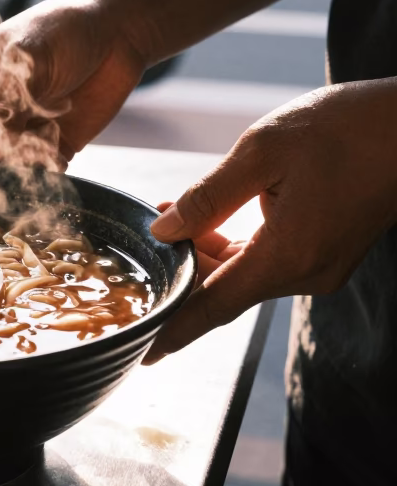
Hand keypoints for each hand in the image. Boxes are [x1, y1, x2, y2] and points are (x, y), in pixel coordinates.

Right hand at [0, 0, 146, 168]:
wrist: (120, 28)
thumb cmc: (62, 30)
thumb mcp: (24, 66)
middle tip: (1, 167)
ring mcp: (20, 133)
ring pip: (6, 174)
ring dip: (20, 170)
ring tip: (42, 133)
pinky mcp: (53, 147)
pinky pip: (41, 176)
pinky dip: (48, 172)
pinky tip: (60, 139)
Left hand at [144, 80, 396, 362]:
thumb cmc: (343, 130)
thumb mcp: (261, 152)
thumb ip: (208, 197)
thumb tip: (163, 230)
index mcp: (287, 256)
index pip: (215, 308)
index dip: (175, 331)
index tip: (143, 355)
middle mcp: (306, 274)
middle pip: (226, 289)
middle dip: (182, 267)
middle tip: (145, 231)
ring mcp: (320, 266)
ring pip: (245, 273)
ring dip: (207, 252)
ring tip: (169, 213)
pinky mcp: (326, 251)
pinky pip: (269, 260)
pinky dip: (236, 245)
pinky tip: (209, 217)